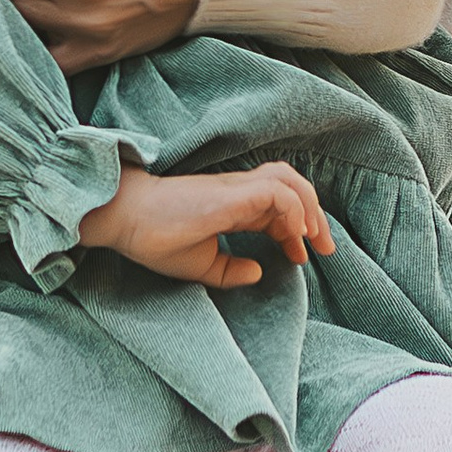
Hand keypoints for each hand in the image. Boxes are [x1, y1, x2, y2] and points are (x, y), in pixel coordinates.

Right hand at [77, 159, 332, 290]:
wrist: (126, 219)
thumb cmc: (156, 239)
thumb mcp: (200, 264)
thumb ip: (230, 270)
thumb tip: (259, 273)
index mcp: (233, 206)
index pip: (279, 206)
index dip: (296, 231)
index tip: (299, 258)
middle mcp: (239, 192)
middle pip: (292, 185)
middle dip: (315, 215)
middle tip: (324, 249)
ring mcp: (236, 189)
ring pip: (289, 179)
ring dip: (309, 206)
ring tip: (313, 238)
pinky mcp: (231, 194)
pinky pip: (277, 192)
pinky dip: (293, 210)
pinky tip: (292, 236)